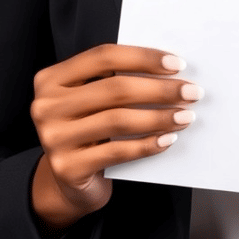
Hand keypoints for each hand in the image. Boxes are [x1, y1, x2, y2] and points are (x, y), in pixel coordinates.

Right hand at [30, 44, 202, 232]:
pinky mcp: (67, 168)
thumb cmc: (89, 130)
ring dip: (159, 117)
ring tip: (185, 116)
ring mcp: (54, 138)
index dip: (143, 57)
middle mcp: (47, 106)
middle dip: (160, 89)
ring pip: (119, 120)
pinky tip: (168, 139)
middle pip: (114, 88)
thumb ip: (116, 80)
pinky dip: (148, 144)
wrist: (69, 182)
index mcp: (52, 78)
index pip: (103, 56)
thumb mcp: (92, 100)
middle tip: (191, 91)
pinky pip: (118, 152)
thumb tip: (169, 69)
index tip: (177, 64)